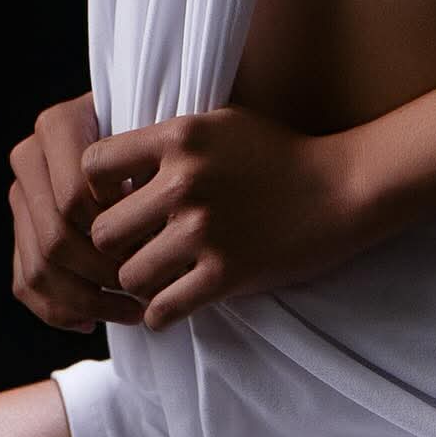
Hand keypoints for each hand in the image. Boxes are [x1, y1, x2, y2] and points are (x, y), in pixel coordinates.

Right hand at [8, 90, 147, 334]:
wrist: (150, 142)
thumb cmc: (168, 141)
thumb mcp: (164, 140)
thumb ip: (153, 164)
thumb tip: (147, 218)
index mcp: (58, 124)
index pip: (77, 195)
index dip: (115, 228)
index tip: (156, 242)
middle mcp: (30, 156)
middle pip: (57, 236)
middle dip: (104, 271)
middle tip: (147, 288)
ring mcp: (20, 196)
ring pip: (39, 267)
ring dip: (87, 300)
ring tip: (132, 310)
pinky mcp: (19, 232)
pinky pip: (26, 283)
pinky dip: (60, 311)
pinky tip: (94, 321)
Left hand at [82, 104, 368, 331]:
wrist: (341, 187)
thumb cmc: (276, 153)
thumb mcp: (219, 124)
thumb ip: (167, 142)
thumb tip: (110, 172)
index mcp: (181, 136)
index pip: (94, 164)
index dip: (96, 189)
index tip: (115, 200)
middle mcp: (185, 181)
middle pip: (103, 231)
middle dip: (115, 246)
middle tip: (133, 250)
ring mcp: (205, 230)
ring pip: (128, 276)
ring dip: (139, 282)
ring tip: (158, 276)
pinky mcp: (226, 273)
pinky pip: (162, 310)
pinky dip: (162, 312)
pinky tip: (175, 300)